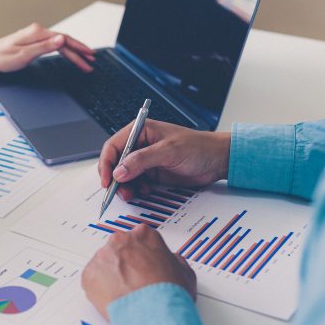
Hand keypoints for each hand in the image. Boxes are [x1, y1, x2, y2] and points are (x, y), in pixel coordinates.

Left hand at [0, 23, 95, 73]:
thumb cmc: (3, 57)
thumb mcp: (24, 55)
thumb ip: (44, 47)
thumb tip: (61, 39)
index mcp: (37, 33)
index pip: (64, 40)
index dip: (79, 49)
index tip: (89, 56)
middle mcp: (38, 32)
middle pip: (65, 41)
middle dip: (80, 52)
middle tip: (91, 62)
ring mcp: (36, 36)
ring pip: (61, 43)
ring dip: (74, 52)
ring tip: (85, 60)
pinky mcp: (34, 41)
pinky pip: (54, 45)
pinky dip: (64, 51)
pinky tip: (70, 54)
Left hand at [82, 223, 195, 318]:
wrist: (153, 313)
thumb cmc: (169, 293)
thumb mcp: (185, 272)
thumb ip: (174, 261)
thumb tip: (172, 261)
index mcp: (144, 235)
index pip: (139, 240)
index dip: (141, 256)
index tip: (142, 267)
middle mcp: (120, 241)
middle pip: (119, 249)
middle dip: (124, 264)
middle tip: (132, 282)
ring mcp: (102, 257)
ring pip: (104, 264)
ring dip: (111, 276)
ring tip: (124, 295)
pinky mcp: (89, 275)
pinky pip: (91, 280)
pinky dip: (98, 290)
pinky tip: (113, 300)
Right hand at [98, 119, 230, 200]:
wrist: (217, 160)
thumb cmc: (198, 147)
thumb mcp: (169, 151)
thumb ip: (142, 160)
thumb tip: (119, 171)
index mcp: (141, 131)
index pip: (114, 146)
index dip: (107, 163)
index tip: (107, 180)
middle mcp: (140, 144)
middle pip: (116, 162)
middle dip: (115, 178)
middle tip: (120, 192)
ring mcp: (145, 160)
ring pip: (124, 175)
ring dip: (125, 186)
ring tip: (133, 194)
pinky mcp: (152, 172)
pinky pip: (136, 183)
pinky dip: (136, 189)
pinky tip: (146, 191)